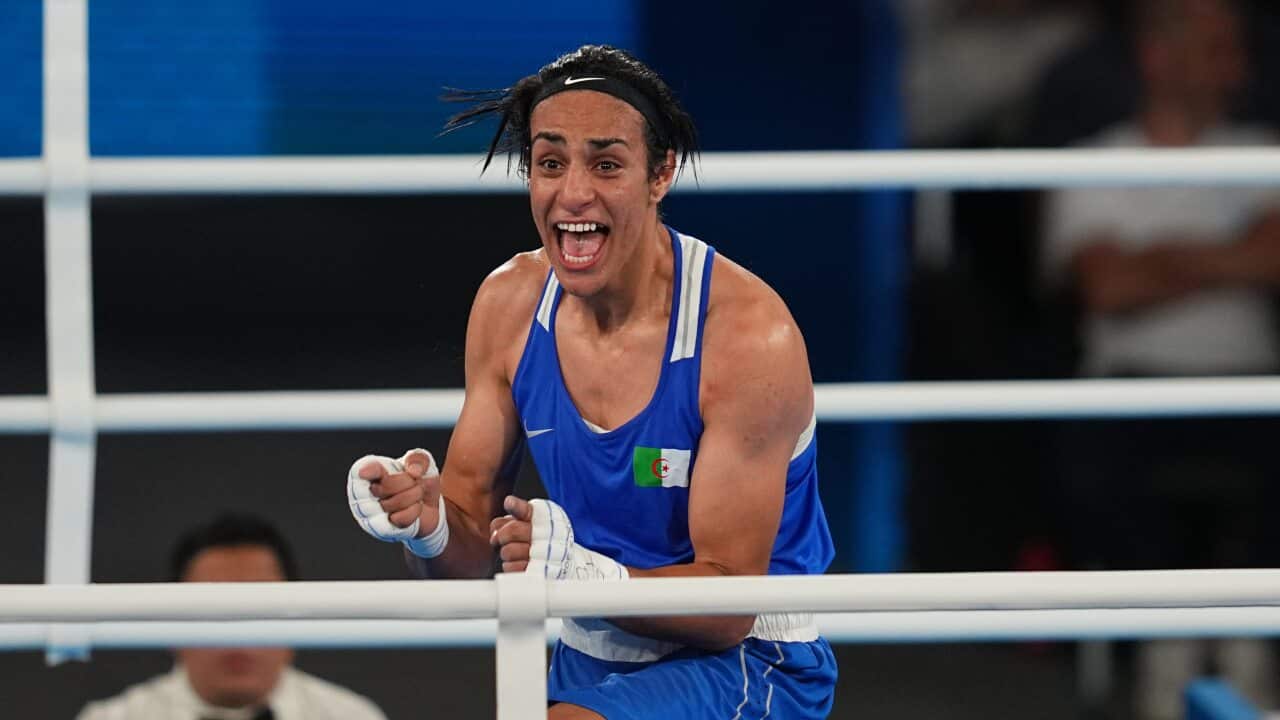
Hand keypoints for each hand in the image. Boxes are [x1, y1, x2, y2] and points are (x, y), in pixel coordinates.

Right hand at [347, 449, 439, 541]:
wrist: (427, 506)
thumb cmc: (417, 480)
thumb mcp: (423, 463)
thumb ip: (419, 459)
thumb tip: (413, 471)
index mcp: (368, 471)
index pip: (361, 471)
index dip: (366, 472)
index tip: (365, 473)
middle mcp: (362, 492)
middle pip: (386, 486)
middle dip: (409, 483)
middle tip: (415, 482)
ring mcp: (368, 513)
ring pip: (393, 504)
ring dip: (414, 497)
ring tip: (416, 495)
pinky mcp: (380, 529)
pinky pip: (400, 519)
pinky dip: (414, 511)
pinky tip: (414, 508)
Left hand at [491, 496, 627, 579]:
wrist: (569, 563)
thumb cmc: (545, 539)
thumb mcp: (534, 520)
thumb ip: (514, 516)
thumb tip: (495, 527)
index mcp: (543, 517)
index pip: (526, 508)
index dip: (515, 505)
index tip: (509, 503)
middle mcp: (545, 534)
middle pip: (511, 531)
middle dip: (502, 536)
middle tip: (505, 539)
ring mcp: (543, 554)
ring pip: (508, 552)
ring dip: (507, 554)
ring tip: (517, 553)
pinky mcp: (538, 572)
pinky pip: (511, 568)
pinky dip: (510, 566)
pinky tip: (520, 563)